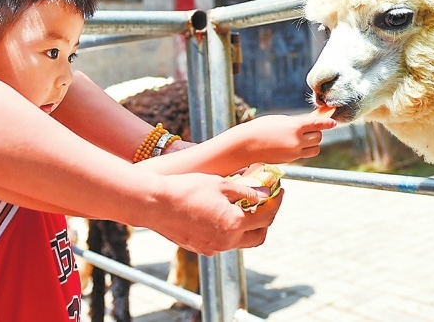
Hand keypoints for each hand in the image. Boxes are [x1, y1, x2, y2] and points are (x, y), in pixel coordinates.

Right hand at [146, 172, 283, 254]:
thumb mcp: (220, 184)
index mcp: (234, 224)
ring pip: (240, 241)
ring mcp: (212, 248)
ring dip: (246, 227)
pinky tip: (221, 214)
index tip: (279, 192)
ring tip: (242, 207)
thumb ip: (246, 192)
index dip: (276, 202)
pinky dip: (228, 231)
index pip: (266, 216)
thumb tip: (265, 195)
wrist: (154, 203)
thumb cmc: (186, 188)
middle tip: (265, 203)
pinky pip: (222, 242)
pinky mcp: (199, 248)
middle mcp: (226, 241)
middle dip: (265, 220)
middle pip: (258, 237)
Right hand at [225, 113, 336, 163]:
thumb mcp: (281, 120)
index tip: (334, 123)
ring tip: (304, 137)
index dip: (328, 123)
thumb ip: (297, 122)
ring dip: (313, 142)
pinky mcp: (291, 159)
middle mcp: (297, 140)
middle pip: (318, 136)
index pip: (318, 124)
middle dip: (317, 132)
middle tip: (310, 128)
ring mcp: (294, 152)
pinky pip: (305, 154)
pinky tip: (297, 144)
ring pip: (315, 148)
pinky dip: (305, 149)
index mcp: (295, 126)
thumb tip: (311, 122)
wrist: (246, 145)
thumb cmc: (261, 128)